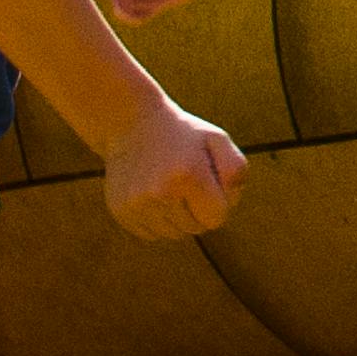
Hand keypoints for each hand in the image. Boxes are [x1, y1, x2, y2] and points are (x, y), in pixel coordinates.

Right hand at [106, 108, 249, 242]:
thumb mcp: (217, 140)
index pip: (217, 218)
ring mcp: (136, 204)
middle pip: (195, 228)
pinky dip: (156, 219)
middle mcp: (159, 193)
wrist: (131, 121)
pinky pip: (151, 233)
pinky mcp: (120, 211)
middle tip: (186, 179)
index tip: (207, 181)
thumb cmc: (183, 134)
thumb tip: (228, 206)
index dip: (217, 202)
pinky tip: (152, 193)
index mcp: (188, 175)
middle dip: (197, 209)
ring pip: (173, 234)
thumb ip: (236, 172)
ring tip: (168, 184)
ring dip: (177, 216)